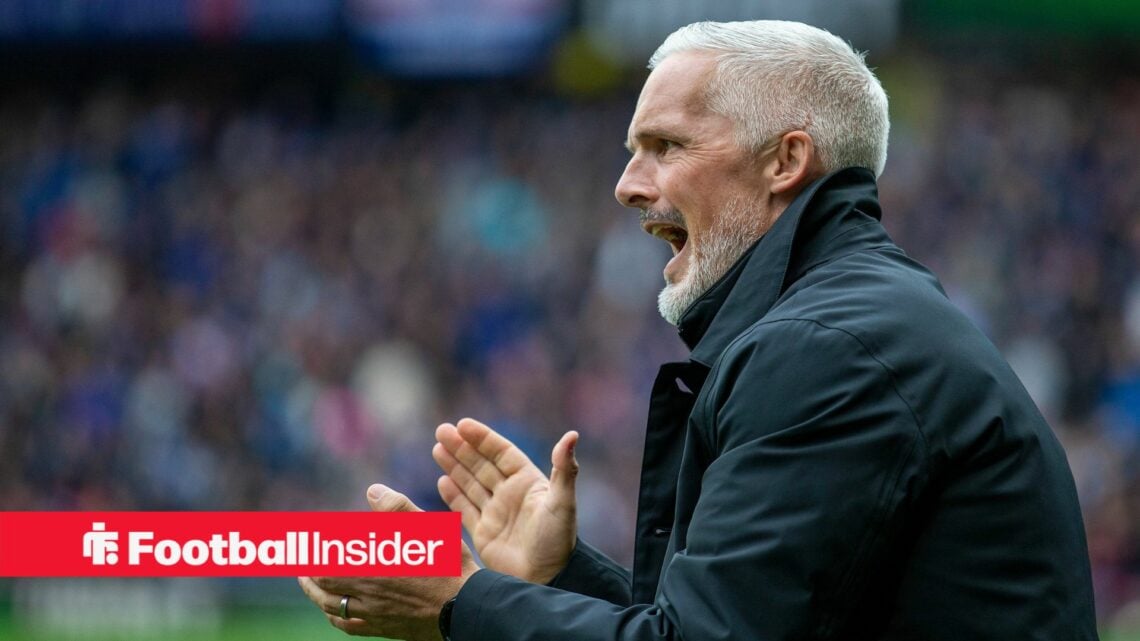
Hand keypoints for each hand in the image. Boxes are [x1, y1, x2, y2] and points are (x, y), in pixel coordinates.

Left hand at [298, 484, 478, 639]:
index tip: (302, 535)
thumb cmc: (447, 565)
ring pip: (331, 607)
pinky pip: (348, 626)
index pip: (326, 555)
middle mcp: (365, 592)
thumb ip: (395, 507)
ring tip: (306, 583)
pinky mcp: (383, 628)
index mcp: (370, 565)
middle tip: (297, 560)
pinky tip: (334, 613)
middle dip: (306, 571)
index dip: (310, 545)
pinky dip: (334, 617)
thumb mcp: (425, 527)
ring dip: (314, 594)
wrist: (464, 607)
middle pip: (322, 584)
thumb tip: (372, 490)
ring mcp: (373, 613)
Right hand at [433, 418, 577, 584]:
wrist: (546, 579)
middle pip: (481, 465)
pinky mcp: (484, 533)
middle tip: (441, 431)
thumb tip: (572, 435)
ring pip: (471, 483)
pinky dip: (453, 494)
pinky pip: (465, 509)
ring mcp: (495, 513)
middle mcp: (509, 494)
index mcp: (527, 482)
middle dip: (462, 448)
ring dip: (454, 466)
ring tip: (437, 448)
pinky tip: (443, 480)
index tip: (463, 424)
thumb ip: (564, 469)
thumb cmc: (557, 540)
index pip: (501, 453)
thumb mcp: (562, 502)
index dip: (483, 438)